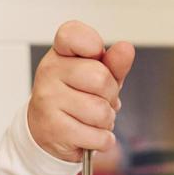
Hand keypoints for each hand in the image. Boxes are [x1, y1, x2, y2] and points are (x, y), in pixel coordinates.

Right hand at [26, 20, 135, 162]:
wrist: (48, 130)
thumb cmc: (76, 97)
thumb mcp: (97, 76)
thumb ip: (114, 63)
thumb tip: (126, 48)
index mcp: (60, 53)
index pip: (73, 34)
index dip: (92, 45)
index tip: (94, 54)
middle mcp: (49, 72)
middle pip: (101, 79)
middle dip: (110, 95)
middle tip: (97, 99)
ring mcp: (48, 100)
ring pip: (101, 111)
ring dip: (106, 120)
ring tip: (91, 118)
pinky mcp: (53, 129)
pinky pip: (98, 136)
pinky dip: (102, 140)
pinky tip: (89, 134)